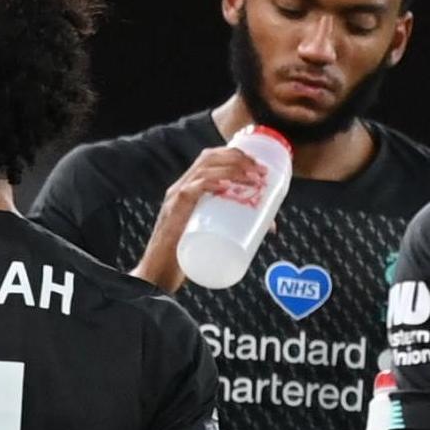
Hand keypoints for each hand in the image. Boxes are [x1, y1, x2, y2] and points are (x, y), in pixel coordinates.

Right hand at [132, 146, 270, 293]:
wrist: (159, 274)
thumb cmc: (187, 255)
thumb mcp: (212, 232)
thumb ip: (237, 225)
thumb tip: (269, 227)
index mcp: (189, 187)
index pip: (210, 157)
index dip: (236, 154)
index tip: (258, 164)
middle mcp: (180, 187)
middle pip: (209, 158)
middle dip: (239, 158)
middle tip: (260, 172)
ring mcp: (175, 198)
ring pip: (203, 170)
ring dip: (231, 169)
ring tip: (252, 178)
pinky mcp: (173, 213)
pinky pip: (190, 191)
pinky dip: (208, 184)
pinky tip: (224, 185)